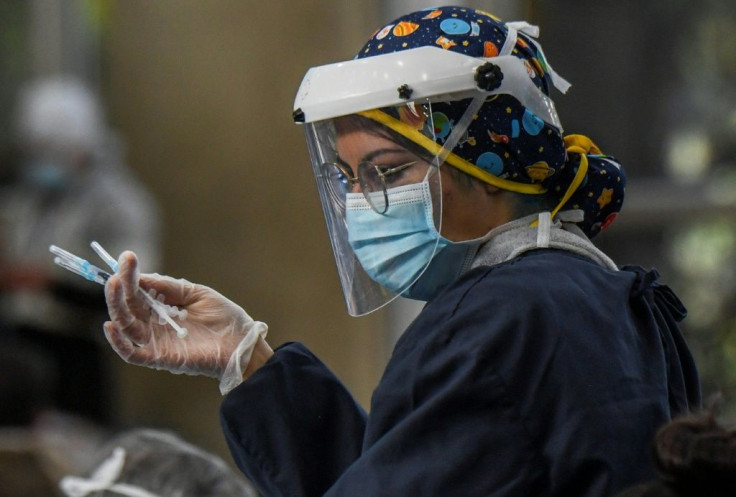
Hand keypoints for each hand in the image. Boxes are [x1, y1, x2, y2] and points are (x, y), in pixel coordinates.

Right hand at [103, 251, 271, 393]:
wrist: (242, 343)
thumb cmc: (224, 319)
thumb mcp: (197, 293)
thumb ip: (170, 287)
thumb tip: (141, 276)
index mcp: (163, 309)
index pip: (139, 292)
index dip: (131, 276)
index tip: (127, 257)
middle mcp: (155, 326)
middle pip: (128, 307)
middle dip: (121, 288)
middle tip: (117, 272)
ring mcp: (156, 342)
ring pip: (126, 326)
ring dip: (116, 306)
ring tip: (114, 285)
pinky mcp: (160, 358)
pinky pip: (132, 353)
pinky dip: (118, 341)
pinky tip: (111, 324)